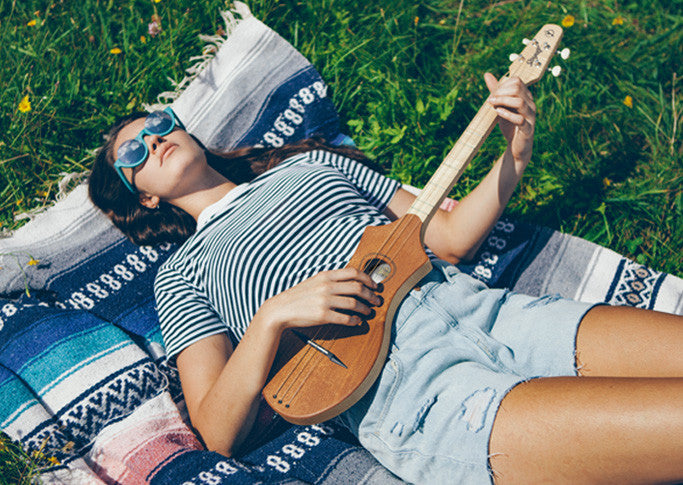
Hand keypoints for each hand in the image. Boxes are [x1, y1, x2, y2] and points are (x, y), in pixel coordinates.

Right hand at [258, 268, 380, 331]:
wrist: (280, 309)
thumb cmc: (299, 296)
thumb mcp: (315, 281)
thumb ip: (331, 280)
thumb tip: (352, 281)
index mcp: (326, 275)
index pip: (353, 272)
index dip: (368, 279)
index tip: (375, 285)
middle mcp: (326, 286)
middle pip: (357, 288)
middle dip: (371, 295)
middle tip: (377, 300)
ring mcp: (325, 301)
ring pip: (354, 303)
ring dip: (365, 308)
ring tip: (368, 311)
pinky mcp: (323, 316)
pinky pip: (345, 318)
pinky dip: (355, 320)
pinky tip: (357, 321)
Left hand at [484, 73, 535, 166]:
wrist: (516, 146)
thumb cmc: (509, 124)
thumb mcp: (501, 106)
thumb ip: (496, 91)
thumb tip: (487, 74)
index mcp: (526, 97)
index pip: (517, 81)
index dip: (502, 86)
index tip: (492, 94)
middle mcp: (530, 104)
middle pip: (518, 89)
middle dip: (501, 92)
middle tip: (490, 100)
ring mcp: (530, 117)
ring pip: (520, 102)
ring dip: (502, 101)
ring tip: (492, 105)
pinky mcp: (527, 130)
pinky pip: (520, 120)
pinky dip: (507, 115)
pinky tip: (498, 113)